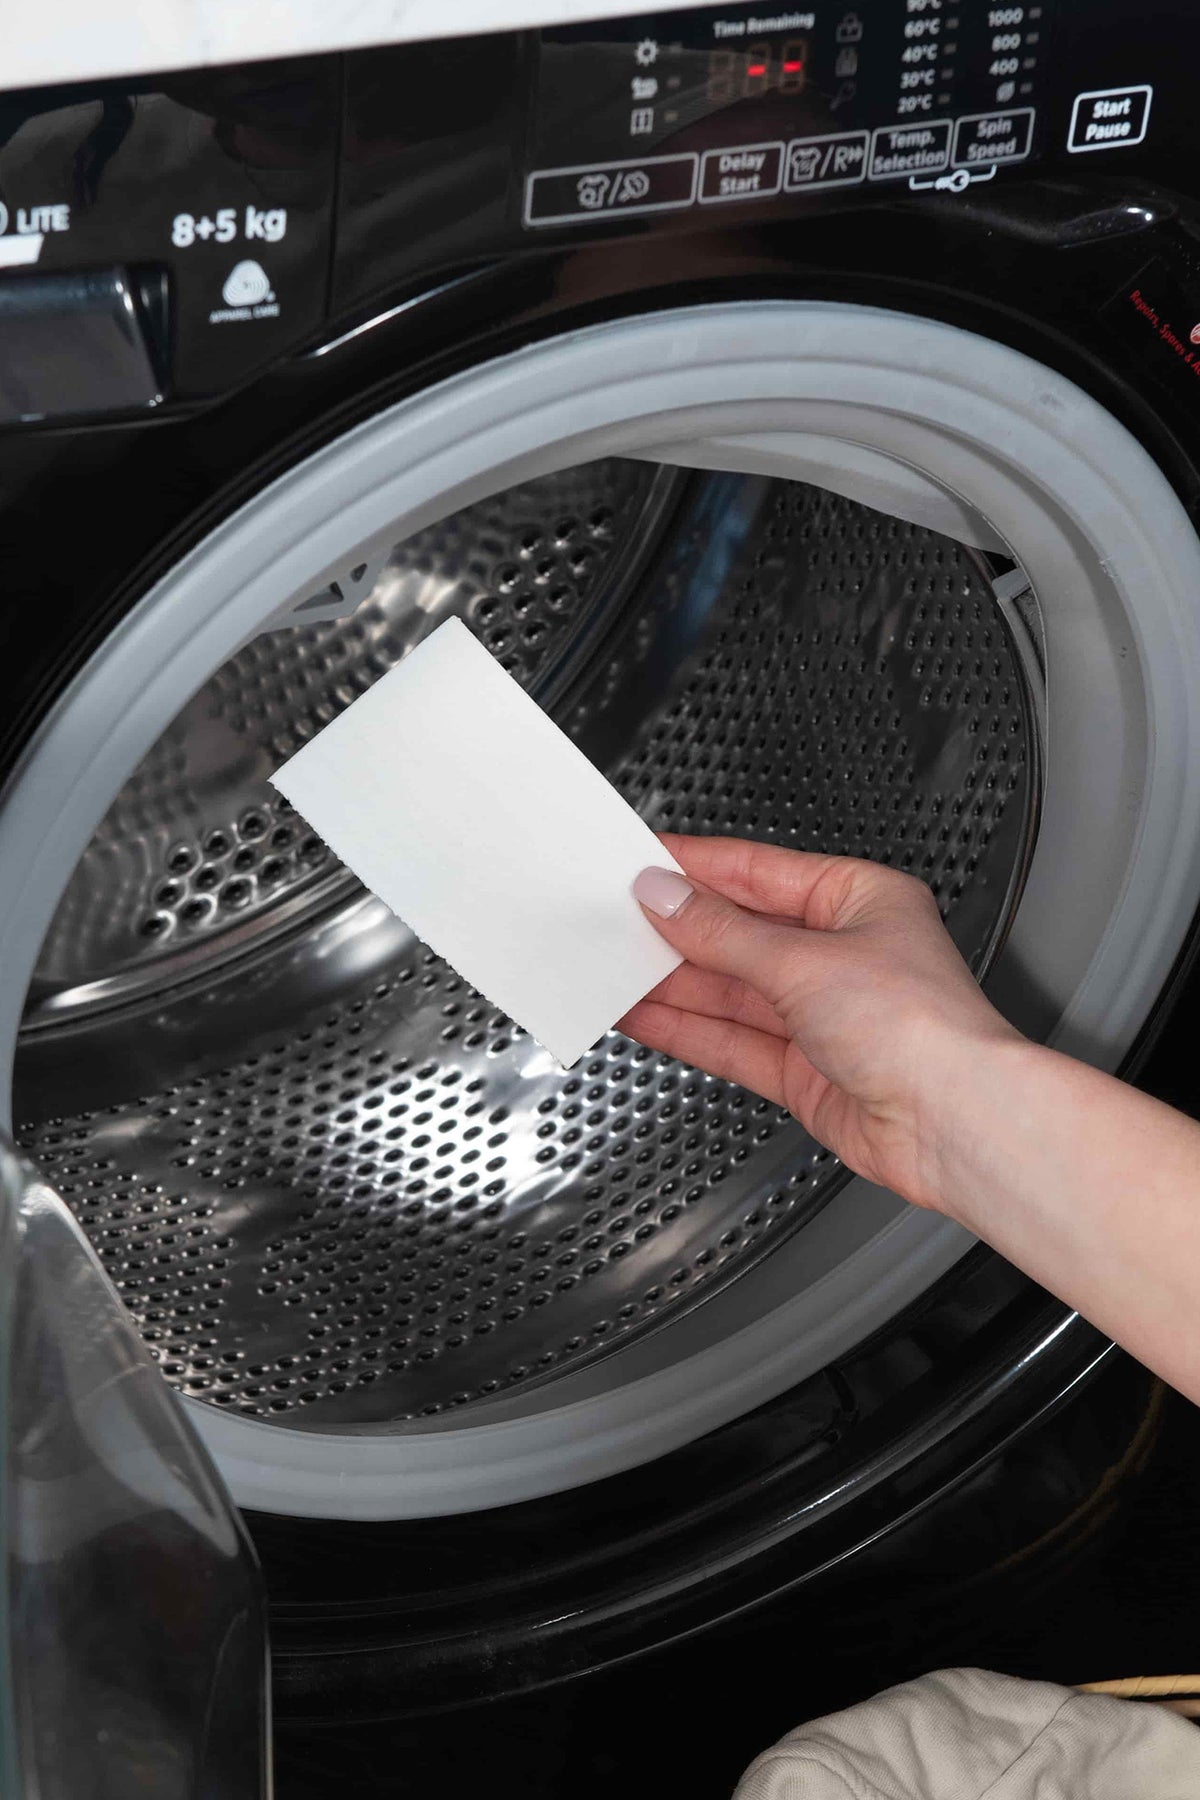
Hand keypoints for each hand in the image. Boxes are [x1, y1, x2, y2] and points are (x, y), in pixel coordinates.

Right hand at [621, 834, 1021, 1212]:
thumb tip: (667, 899)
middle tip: (613, 916)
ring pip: (728, 989)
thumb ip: (722, 933)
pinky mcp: (803, 1070)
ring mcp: (821, 1015)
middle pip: (738, 932)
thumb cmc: (925, 1028)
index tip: (640, 862)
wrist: (957, 1125)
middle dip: (676, 929)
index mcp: (860, 900)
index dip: (695, 868)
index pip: (759, 872)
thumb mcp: (805, 960)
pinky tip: (643, 1014)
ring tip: (613, 966)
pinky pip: (729, 1040)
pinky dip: (683, 1028)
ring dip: (671, 981)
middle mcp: (841, 954)